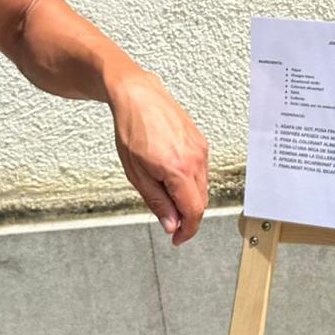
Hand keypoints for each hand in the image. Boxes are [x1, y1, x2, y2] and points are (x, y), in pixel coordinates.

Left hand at [107, 67, 207, 245]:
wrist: (137, 95)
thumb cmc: (132, 128)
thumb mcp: (136, 173)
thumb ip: (158, 202)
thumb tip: (171, 224)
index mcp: (179, 169)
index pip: (194, 211)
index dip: (187, 230)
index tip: (178, 239)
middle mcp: (196, 159)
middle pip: (201, 201)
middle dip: (187, 216)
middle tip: (170, 223)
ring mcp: (201, 149)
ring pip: (202, 186)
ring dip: (188, 198)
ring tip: (164, 193)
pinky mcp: (201, 141)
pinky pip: (201, 171)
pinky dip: (190, 181)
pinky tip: (171, 176)